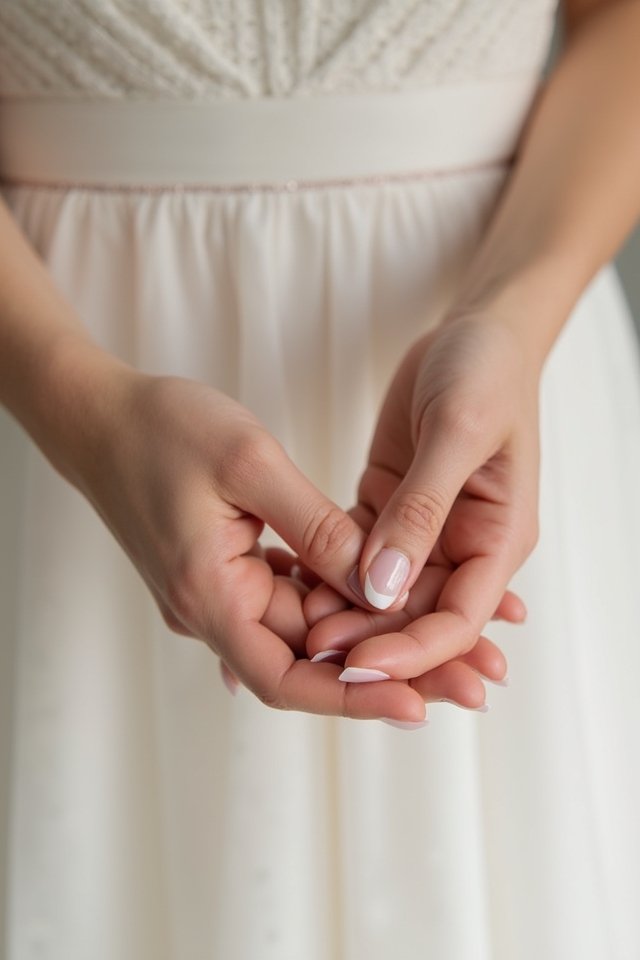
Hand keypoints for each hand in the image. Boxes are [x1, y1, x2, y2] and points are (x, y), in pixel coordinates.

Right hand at [68, 365, 420, 717]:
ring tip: (449, 640)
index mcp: (210, 595)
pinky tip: (388, 593)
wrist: (99, 417)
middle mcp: (213, 609)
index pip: (288, 678)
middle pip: (309, 662)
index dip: (355, 698)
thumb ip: (317, 528)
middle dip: (390, 669)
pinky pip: (291, 597)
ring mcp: (220, 592)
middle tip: (470, 676)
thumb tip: (377, 586)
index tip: (418, 704)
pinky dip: (339, 598)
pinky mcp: (228, 570)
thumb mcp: (250, 464)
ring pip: (307, 631)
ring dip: (372, 634)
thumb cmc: (164, 429)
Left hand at [304, 313, 539, 681]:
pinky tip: (294, 586)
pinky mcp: (389, 511)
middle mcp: (463, 546)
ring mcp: (425, 533)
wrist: (474, 334)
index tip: (360, 669)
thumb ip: (421, 510)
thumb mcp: (457, 431)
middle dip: (370, 642)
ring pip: (383, 595)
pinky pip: (357, 557)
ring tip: (298, 628)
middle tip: (313, 655)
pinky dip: (329, 575)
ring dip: (344, 615)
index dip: (411, 653)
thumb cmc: (485, 372)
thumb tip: (384, 590)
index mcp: (498, 538)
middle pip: (417, 619)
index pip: (459, 620)